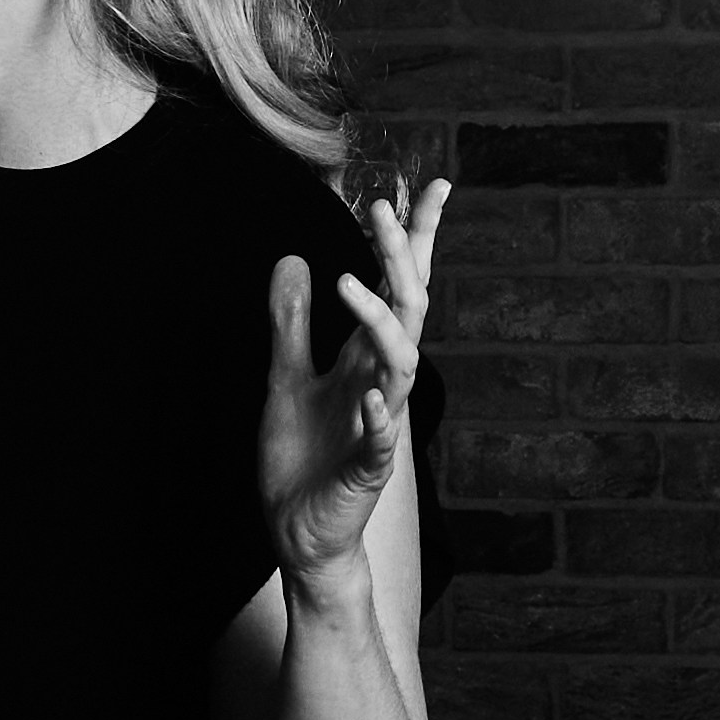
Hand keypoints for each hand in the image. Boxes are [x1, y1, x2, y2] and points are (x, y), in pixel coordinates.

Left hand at [260, 180, 448, 587]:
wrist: (300, 533)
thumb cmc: (300, 458)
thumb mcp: (284, 378)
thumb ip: (290, 323)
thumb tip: (292, 257)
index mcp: (364, 357)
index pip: (398, 288)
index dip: (416, 240)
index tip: (435, 187)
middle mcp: (381, 382)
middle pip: (407, 309)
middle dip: (400, 260)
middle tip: (381, 212)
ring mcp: (380, 422)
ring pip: (400, 364)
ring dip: (381, 323)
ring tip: (353, 283)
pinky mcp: (367, 467)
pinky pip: (381, 439)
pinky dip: (380, 416)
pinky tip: (370, 394)